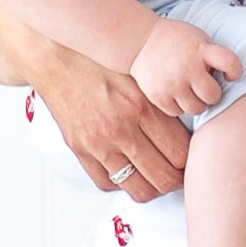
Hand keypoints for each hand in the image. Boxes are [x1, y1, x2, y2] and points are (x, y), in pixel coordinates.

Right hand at [35, 50, 193, 200]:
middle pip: (164, 178)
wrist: (55, 57)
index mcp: (140, 107)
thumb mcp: (140, 74)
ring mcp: (99, 144)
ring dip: (152, 187)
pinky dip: (121, 182)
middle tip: (177, 172)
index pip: (180, 154)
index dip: (190, 160)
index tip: (190, 158)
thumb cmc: (98, 61)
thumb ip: (163, 102)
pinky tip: (128, 170)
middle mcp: (120, 130)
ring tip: (155, 176)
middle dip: (176, 179)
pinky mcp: (81, 151)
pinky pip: (108, 184)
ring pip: (139, 189)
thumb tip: (187, 129)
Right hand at [133, 17, 240, 116]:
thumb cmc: (176, 41)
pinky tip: (176, 94)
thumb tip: (226, 81)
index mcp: (200, 50)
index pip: (230, 63)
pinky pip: (177, 112)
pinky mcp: (158, 96)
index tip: (231, 75)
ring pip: (196, 109)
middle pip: (213, 96)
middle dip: (212, 93)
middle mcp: (186, 68)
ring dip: (196, 102)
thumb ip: (212, 56)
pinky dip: (179, 106)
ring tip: (190, 91)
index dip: (235, 72)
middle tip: (205, 87)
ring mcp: (171, 83)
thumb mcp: (198, 39)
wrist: (140, 41)